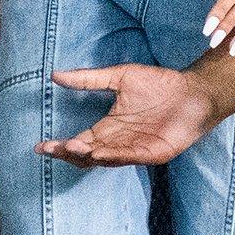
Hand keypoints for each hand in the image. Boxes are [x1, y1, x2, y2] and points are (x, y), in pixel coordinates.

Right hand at [41, 62, 218, 168]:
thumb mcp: (119, 77)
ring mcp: (136, 149)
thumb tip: (55, 75)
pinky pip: (130, 157)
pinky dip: (113, 156)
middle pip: (86, 155)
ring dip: (87, 155)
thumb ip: (88, 79)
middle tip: (50, 148)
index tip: (40, 145)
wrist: (194, 91)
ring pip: (104, 159)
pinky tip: (98, 152)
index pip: (80, 141)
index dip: (60, 145)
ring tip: (71, 146)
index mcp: (109, 127)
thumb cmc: (160, 83)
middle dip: (67, 153)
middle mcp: (119, 142)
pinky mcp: (154, 153)